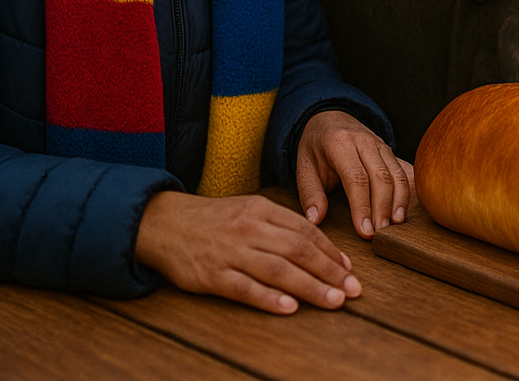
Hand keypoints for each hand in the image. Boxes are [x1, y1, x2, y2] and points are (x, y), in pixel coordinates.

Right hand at [135, 190, 360, 313]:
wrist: (164, 223)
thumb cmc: (214, 220)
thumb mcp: (249, 209)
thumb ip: (281, 225)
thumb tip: (319, 246)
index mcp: (262, 209)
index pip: (306, 230)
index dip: (331, 251)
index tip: (349, 269)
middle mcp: (250, 229)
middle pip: (299, 250)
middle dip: (330, 271)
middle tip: (354, 289)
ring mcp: (231, 252)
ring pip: (278, 270)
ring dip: (310, 287)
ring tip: (334, 300)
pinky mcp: (212, 276)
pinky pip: (245, 288)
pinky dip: (269, 299)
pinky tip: (290, 309)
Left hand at [296, 110, 413, 238]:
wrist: (330, 118)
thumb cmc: (316, 147)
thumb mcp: (303, 167)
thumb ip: (310, 193)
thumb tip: (315, 220)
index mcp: (339, 143)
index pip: (356, 178)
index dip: (362, 207)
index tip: (365, 231)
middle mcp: (364, 141)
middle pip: (381, 177)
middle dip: (383, 208)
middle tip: (380, 233)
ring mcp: (380, 144)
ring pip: (396, 174)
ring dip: (398, 202)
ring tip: (395, 225)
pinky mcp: (390, 150)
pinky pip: (403, 172)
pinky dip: (407, 192)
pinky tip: (404, 211)